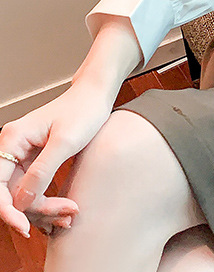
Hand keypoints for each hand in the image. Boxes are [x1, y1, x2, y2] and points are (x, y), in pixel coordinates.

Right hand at [0, 82, 113, 237]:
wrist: (96, 95)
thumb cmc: (84, 109)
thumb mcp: (66, 141)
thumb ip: (42, 171)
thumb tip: (22, 201)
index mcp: (13, 139)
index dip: (8, 211)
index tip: (26, 227)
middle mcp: (12, 147)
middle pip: (11, 194)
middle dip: (35, 210)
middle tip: (65, 214)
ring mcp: (22, 155)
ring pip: (22, 195)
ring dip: (43, 208)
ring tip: (69, 212)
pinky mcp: (34, 161)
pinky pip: (33, 188)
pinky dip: (47, 200)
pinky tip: (64, 207)